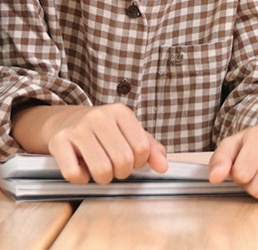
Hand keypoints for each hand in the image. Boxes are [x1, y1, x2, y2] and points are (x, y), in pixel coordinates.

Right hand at [37, 103, 167, 184]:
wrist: (66, 121)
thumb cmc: (104, 132)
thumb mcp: (129, 133)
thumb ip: (151, 148)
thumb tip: (164, 167)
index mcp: (121, 112)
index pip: (142, 147)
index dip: (139, 163)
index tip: (131, 162)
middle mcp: (100, 117)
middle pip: (123, 160)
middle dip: (121, 173)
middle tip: (115, 169)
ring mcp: (78, 128)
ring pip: (101, 169)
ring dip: (103, 179)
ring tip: (101, 172)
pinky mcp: (59, 141)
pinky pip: (74, 174)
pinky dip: (81, 180)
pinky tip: (82, 170)